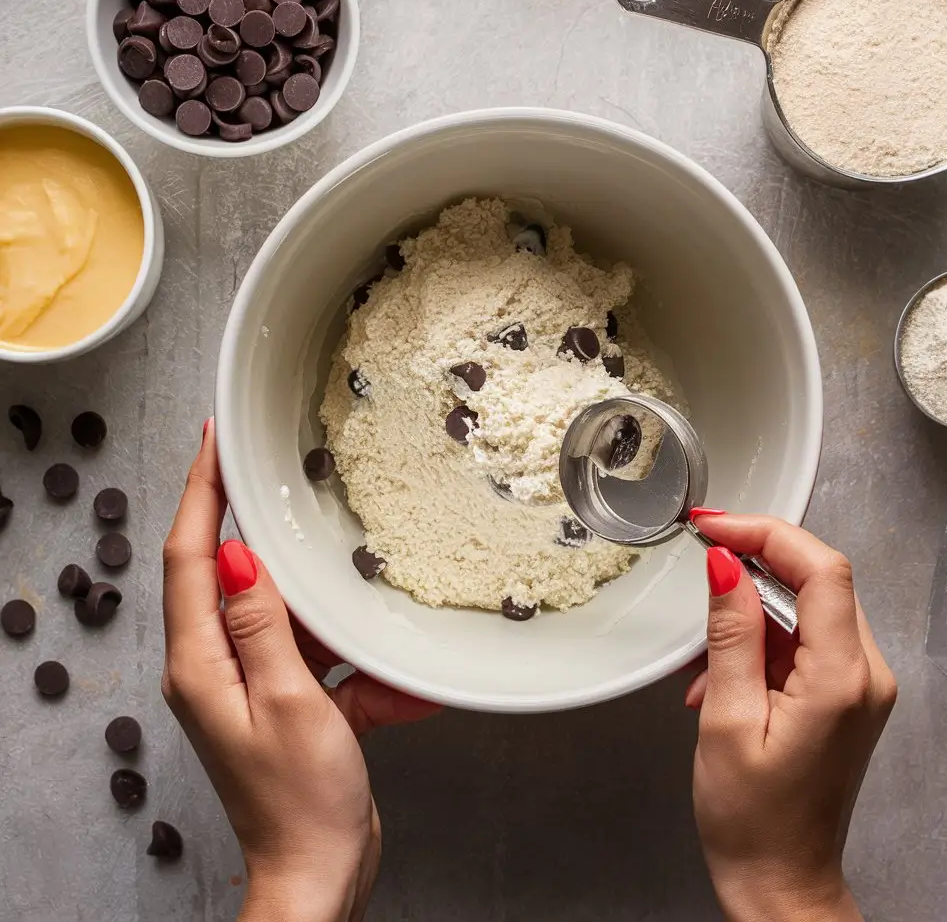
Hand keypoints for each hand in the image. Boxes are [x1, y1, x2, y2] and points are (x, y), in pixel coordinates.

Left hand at [162, 420, 438, 921]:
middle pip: (223, 571)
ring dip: (311, 585)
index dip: (198, 490)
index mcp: (202, 664)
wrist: (319, 873)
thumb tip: (234, 554)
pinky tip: (392, 665)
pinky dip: (351, 650)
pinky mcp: (286, 696)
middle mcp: (216, 667)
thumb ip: (262, 624)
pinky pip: (315, 650)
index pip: (189, 555)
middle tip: (264, 460)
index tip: (211, 439)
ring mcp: (252, 681)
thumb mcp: (290, 701)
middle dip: (243, 513)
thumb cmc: (302, 802)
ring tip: (339, 545)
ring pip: (276, 607)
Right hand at [685, 512, 896, 921]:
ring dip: (750, 608)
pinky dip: (757, 640)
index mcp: (842, 679)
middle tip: (702, 550)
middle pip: (819, 578)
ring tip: (702, 654)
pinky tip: (719, 676)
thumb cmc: (753, 819)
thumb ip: (731, 635)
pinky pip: (801, 639)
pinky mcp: (842, 694)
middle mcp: (865, 674)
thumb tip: (726, 566)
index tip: (714, 525)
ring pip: (806, 605)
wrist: (780, 880)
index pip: (821, 569)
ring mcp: (857, 684)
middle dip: (755, 558)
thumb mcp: (728, 718)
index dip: (765, 532)